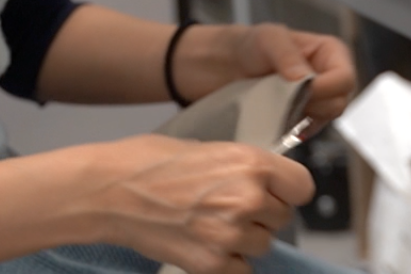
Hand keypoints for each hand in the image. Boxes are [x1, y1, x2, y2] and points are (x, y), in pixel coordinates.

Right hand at [82, 135, 311, 273]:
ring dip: (244, 239)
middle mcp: (247, 198)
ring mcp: (230, 234)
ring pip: (263, 244)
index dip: (288, 189)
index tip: (277, 191)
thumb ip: (243, 167)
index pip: (303, 186)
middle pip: (283, 217)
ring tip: (210, 222)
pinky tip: (203, 243)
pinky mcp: (212, 264)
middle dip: (262, 214)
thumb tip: (265, 182)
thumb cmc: (147, 162)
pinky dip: (227, 262)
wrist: (108, 191)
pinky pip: (241, 270)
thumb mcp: (207, 148)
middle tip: (227, 205)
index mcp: (250, 163)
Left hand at [173, 23, 356, 123]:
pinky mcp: (296, 120)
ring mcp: (313, 101)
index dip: (325, 89)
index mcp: (329, 53)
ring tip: (272, 106)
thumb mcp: (267, 39)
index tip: (299, 92)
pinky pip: (303, 133)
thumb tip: (307, 80)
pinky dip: (289, 131)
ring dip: (298, 119)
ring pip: (322, 122)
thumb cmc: (243, 44)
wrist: (215, 66)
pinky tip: (272, 120)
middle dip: (310, 105)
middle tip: (281, 98)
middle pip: (337, 104)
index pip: (344, 79)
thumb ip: (287, 56)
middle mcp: (327, 77)